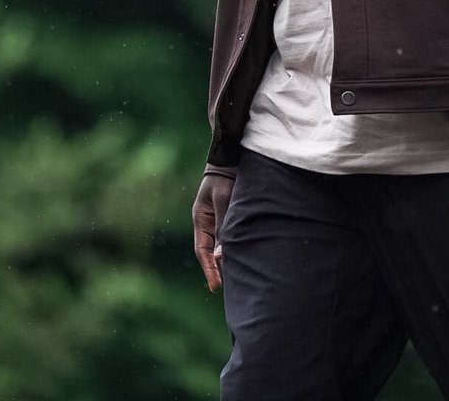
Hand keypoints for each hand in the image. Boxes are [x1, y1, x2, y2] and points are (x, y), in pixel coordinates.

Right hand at [192, 171, 235, 291]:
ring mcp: (218, 219)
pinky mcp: (229, 215)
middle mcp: (208, 222)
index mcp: (201, 220)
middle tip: (228, 290)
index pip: (203, 251)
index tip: (215, 288)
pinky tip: (247, 255)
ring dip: (228, 259)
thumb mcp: (222, 199)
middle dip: (218, 270)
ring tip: (239, 278)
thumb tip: (221, 255)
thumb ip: (223, 225)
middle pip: (211, 252)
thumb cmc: (224, 177)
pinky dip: (235, 247)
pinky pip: (231, 236)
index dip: (209, 270)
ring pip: (221, 245)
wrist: (231, 158)